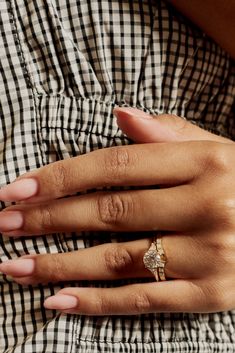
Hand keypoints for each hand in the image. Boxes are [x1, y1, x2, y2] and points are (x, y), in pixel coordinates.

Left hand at [0, 108, 233, 314]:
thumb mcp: (217, 149)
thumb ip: (168, 133)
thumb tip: (120, 115)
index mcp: (207, 163)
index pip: (117, 165)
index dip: (62, 177)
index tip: (18, 188)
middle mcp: (209, 206)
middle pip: (110, 212)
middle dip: (49, 219)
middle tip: (5, 223)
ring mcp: (211, 254)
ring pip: (118, 260)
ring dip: (59, 264)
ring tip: (15, 265)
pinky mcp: (212, 295)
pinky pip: (144, 300)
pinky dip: (97, 303)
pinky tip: (57, 300)